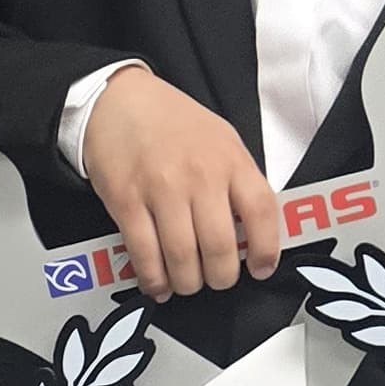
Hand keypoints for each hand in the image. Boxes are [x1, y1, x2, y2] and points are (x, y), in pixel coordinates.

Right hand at [78, 65, 281, 297]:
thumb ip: (239, 181)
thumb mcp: (222, 140)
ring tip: (189, 282)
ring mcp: (161, 189)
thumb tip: (253, 232)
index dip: (266, 248)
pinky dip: (153, 279)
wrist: (118, 101)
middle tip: (218, 279)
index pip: (261, 211)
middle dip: (222, 277)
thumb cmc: (173, 123)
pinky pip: (144, 253)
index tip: (261, 268)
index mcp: (230, 159)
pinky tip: (158, 284)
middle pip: (220, 246)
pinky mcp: (126, 201)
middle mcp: (199, 175)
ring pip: (182, 258)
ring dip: (188, 283)